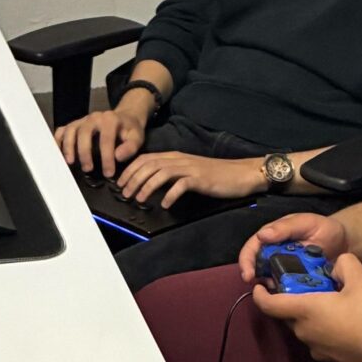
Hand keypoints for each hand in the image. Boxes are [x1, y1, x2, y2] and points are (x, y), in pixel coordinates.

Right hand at [55, 103, 149, 178]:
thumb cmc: (129, 130)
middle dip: (84, 152)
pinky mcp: (75, 125)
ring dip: (68, 147)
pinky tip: (58, 154)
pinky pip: (62, 130)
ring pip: (70, 130)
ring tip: (70, 162)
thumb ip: (130, 147)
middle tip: (88, 169)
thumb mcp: (137, 137)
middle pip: (84, 133)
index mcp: (110, 119)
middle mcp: (94, 117)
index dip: (106, 158)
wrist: (124, 117)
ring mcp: (82, 120)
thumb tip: (117, 156)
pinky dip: (58, 141)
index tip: (108, 173)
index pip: (106, 139)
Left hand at [117, 151, 262, 208]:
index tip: (120, 182)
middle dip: (133, 179)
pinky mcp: (201, 179)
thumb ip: (172, 174)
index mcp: (176, 156)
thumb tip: (151, 184)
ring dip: (147, 186)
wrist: (241, 173)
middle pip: (150, 165)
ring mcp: (191, 168)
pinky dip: (170, 195)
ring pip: (161, 173)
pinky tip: (165, 205)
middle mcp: (180, 159)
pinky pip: (181, 185)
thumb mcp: (189, 171)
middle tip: (125, 194)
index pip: (146, 158)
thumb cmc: (216, 176)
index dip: (130, 170)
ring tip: (139, 199)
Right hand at [237, 209, 350, 283]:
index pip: (252, 248)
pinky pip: (284, 289)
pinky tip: (288, 296)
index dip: (246, 261)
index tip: (248, 275)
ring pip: (267, 280)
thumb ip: (285, 227)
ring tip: (277, 291)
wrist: (344, 242)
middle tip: (260, 288)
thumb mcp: (306, 222)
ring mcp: (283, 268)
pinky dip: (283, 294)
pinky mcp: (294, 281)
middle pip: (256, 266)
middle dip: (255, 278)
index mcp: (272, 236)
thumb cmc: (324, 228)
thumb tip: (262, 235)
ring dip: (268, 287)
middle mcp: (273, 253)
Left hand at [252, 253, 361, 361]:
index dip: (260, 295)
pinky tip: (343, 326)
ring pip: (304, 329)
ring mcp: (315, 349)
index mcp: (305, 310)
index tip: (260, 287)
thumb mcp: (360, 278)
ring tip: (330, 307)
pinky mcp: (328, 360)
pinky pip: (318, 342)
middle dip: (292, 302)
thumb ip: (344, 263)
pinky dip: (323, 332)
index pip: (269, 305)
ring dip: (309, 318)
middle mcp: (304, 332)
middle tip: (307, 290)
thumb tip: (337, 265)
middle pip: (287, 316)